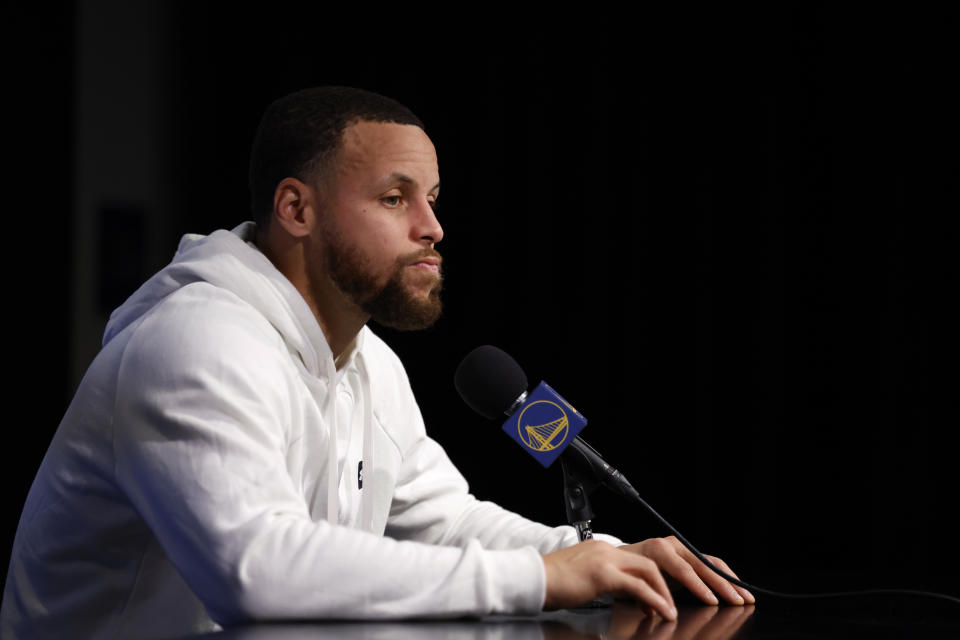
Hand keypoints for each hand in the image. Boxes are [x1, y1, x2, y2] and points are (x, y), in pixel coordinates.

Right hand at [542, 539, 677, 619]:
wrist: (531, 578)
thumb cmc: (548, 582)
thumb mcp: (578, 576)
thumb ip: (595, 579)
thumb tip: (609, 593)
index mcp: (598, 549)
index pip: (633, 561)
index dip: (650, 580)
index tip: (654, 599)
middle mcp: (605, 550)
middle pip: (647, 563)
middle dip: (664, 585)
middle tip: (668, 606)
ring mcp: (605, 560)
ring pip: (648, 571)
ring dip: (663, 593)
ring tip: (667, 611)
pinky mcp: (603, 574)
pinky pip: (638, 587)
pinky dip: (654, 600)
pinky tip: (659, 612)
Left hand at [620, 536, 754, 605]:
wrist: (622, 559)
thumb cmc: (628, 573)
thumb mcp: (633, 584)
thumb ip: (647, 595)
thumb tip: (658, 610)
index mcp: (658, 550)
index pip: (683, 570)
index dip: (699, 587)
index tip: (712, 601)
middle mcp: (673, 545)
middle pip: (703, 565)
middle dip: (723, 585)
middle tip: (739, 601)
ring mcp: (682, 548)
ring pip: (712, 562)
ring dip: (730, 581)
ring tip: (746, 596)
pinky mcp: (689, 554)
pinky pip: (712, 563)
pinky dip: (726, 576)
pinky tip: (737, 587)